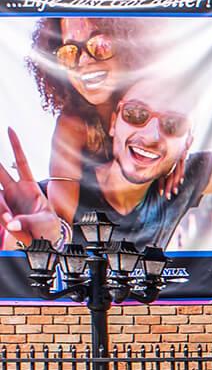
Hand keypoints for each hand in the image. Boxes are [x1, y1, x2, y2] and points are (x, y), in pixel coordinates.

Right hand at [1, 128, 61, 247]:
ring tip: (11, 220)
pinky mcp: (0, 210)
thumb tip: (12, 223)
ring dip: (2, 208)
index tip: (10, 128)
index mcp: (29, 186)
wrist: (42, 241)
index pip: (21, 162)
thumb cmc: (48, 228)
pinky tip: (10, 222)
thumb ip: (27, 221)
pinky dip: (2, 217)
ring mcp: (5, 199)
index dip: (15, 146)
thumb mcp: (44, 222)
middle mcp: (14, 190)